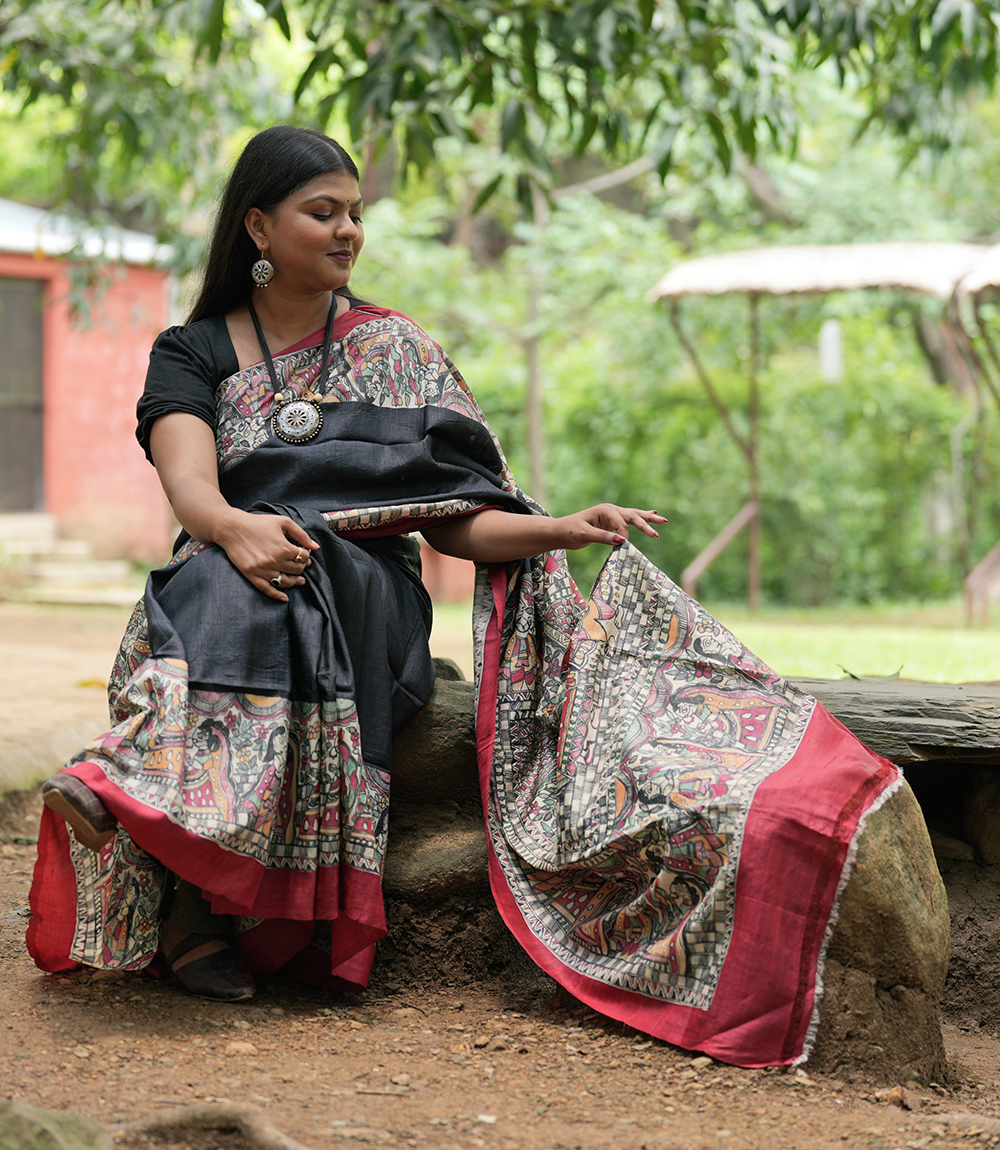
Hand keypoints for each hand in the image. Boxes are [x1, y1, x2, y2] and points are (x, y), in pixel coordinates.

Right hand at [214, 511, 319, 601]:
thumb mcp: (283, 522)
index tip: (305, 553)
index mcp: (284, 548)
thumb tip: (316, 546)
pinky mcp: (251, 575)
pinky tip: (285, 598)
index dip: (307, 555)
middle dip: (302, 567)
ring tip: (299, 580)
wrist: (232, 528)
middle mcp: (274, 561)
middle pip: (296, 570)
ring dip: (295, 582)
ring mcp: (262, 570)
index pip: (304, 557)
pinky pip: (267, 589)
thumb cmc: (258, 523)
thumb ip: (301, 534)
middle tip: (302, 564)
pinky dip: (277, 595)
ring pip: (285, 582)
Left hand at [551, 504, 665, 550]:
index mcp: (604, 510)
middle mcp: (610, 510)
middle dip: (646, 523)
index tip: (622, 546)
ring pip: (634, 516)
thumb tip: (622, 541)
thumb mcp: (584, 535)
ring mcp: (612, 515)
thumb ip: (603, 537)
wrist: (560, 531)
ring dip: (648, 519)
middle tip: (658, 531)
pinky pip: (629, 520)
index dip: (622, 535)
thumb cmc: (569, 531)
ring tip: (663, 520)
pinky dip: (641, 518)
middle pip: (632, 516)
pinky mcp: (611, 523)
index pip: (620, 523)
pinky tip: (652, 514)